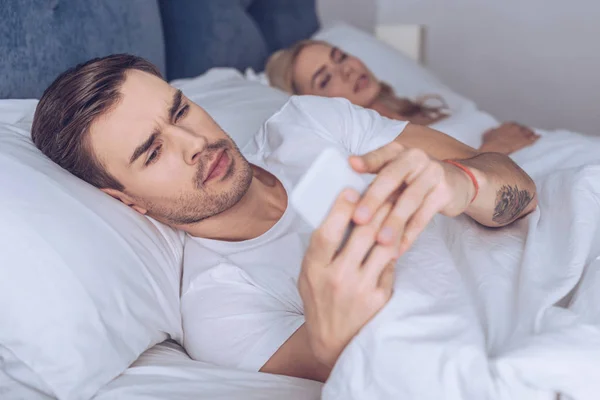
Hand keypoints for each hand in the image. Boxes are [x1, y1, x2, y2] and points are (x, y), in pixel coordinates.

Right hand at [299, 190, 395, 367]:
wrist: (333, 340)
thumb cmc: (320, 300)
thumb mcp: (309, 274)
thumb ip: (320, 249)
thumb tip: (338, 214)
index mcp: (315, 269)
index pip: (328, 233)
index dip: (340, 209)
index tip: (352, 191)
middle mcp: (337, 277)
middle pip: (362, 233)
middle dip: (377, 207)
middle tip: (386, 191)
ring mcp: (360, 288)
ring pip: (382, 245)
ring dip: (391, 223)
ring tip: (396, 207)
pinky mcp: (379, 296)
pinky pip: (390, 264)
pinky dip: (392, 249)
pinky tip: (395, 237)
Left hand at [349, 141, 474, 254]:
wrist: (457, 183)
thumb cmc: (414, 180)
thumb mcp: (395, 173)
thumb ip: (373, 176)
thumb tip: (348, 177)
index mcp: (398, 151)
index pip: (380, 155)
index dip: (366, 161)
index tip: (351, 165)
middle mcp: (416, 158)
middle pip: (392, 179)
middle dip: (374, 200)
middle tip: (359, 219)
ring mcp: (432, 174)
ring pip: (409, 201)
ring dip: (393, 223)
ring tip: (380, 242)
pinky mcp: (445, 193)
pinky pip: (424, 217)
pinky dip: (409, 235)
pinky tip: (398, 249)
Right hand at [480, 122, 539, 154]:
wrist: (492, 151)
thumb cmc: (488, 144)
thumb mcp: (487, 135)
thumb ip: (492, 131)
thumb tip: (492, 130)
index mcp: (506, 125)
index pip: (514, 124)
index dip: (517, 127)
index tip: (517, 129)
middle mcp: (514, 128)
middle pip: (523, 128)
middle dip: (525, 130)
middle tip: (528, 133)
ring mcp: (520, 135)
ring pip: (529, 132)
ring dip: (531, 134)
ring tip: (534, 135)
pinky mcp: (524, 142)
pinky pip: (533, 139)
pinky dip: (536, 138)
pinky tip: (538, 137)